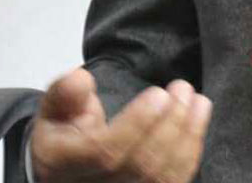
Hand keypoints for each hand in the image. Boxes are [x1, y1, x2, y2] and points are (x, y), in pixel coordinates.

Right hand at [30, 67, 212, 182]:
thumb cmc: (64, 139)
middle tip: (183, 89)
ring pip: (162, 177)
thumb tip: (81, 79)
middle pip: (140, 165)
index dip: (136, 123)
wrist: (66, 173)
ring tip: (198, 102)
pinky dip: (190, 154)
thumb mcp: (53, 110)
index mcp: (64, 163)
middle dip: (169, 123)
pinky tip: (196, 126)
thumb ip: (65, 93)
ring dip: (187, 136)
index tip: (158, 94)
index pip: (104, 151)